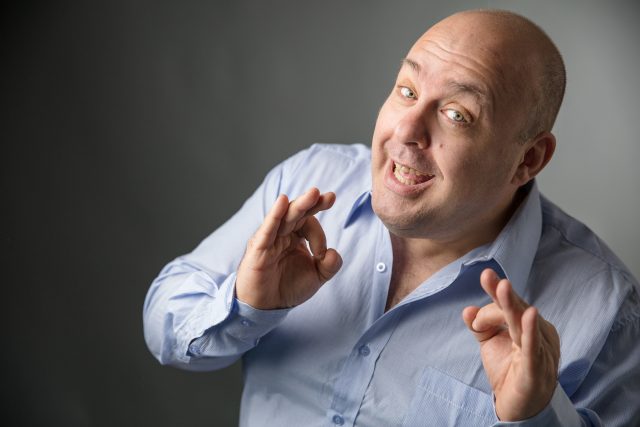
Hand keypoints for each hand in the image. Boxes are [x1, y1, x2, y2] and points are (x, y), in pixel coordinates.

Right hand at [235, 188, 342, 309]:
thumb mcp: (316, 278)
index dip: (319, 236)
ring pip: (285, 217)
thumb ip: (329, 265)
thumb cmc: (287, 287)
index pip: (310, 224)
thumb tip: (333, 252)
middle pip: (297, 212)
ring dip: (299, 204)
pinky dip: (274, 216)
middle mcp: (282, 233)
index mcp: (296, 235)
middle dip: (312, 203)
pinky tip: (282, 202)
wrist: (265, 306)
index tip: (322, 254)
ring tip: (314, 193)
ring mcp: (270, 238)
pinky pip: (267, 229)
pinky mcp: (258, 248)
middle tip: (327, 196)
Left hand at [462, 269, 559, 420]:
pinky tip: (530, 315)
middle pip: (516, 310)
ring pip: (522, 325)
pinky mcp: (535, 370)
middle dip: (502, 294)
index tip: (482, 285)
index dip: (493, 298)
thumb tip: (467, 310)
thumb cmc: (509, 370)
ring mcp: (539, 351)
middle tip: (488, 276)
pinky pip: (533, 349)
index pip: (509, 305)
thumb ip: (479, 324)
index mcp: (529, 324)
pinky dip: (531, 332)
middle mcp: (539, 334)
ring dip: (511, 306)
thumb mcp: (490, 342)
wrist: (519, 407)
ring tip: (503, 287)